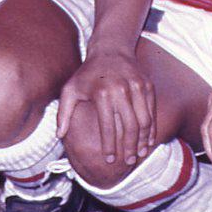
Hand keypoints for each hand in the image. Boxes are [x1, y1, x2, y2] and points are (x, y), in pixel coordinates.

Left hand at [60, 41, 157, 171]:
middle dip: (129, 148)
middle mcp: (121, 90)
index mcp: (101, 93)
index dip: (109, 146)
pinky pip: (152, 112)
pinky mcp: (147, 86)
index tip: (109, 160)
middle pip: (129, 127)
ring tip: (139, 155)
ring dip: (142, 141)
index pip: (108, 127)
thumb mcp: (70, 89)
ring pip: (144, 121)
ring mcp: (137, 87)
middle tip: (128, 162)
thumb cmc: (87, 73)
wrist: (110, 49)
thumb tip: (59, 135)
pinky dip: (151, 128)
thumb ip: (64, 113)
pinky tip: (147, 141)